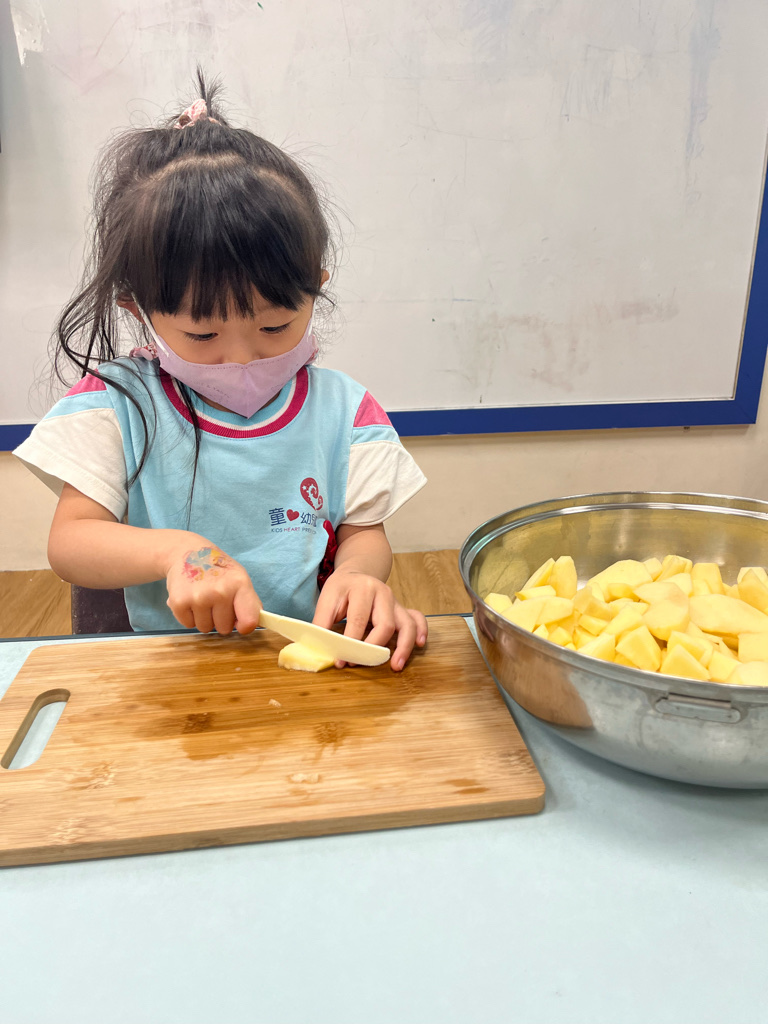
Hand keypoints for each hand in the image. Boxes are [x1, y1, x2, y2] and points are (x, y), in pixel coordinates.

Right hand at [165, 542, 261, 634]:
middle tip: (214, 600)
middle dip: (220, 619)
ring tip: (202, 598)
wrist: (186, 553)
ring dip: (203, 618)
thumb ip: (249, 602)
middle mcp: (220, 591)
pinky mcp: (179, 602)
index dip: (245, 626)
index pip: (249, 621)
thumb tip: (251, 625)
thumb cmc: (217, 569)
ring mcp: (198, 597)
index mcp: (239, 584)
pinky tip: (190, 599)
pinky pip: (188, 625)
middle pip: (224, 629)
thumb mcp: (239, 578)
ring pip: (205, 628)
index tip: (240, 623)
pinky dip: (188, 616)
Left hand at [313, 568, 427, 670]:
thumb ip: (322, 623)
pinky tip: (419, 645)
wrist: (355, 575)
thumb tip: (318, 649)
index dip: (350, 643)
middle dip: (373, 647)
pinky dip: (421, 631)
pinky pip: (418, 619)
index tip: (340, 661)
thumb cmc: (340, 590)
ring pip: (407, 624)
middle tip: (358, 663)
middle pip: (385, 624)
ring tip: (396, 665)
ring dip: (403, 646)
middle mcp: (383, 593)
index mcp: (362, 588)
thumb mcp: (326, 600)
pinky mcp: (402, 609)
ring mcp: (395, 602)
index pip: (359, 620)